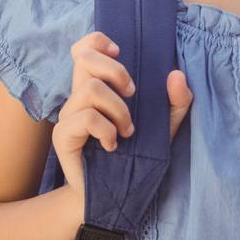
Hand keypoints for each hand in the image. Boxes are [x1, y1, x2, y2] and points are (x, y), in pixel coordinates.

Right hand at [52, 32, 192, 203]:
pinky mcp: (63, 137)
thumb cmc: (136, 159)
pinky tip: (113, 146)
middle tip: (133, 93)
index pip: (83, 49)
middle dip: (115, 71)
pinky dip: (106, 130)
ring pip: (90, 89)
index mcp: (97, 88)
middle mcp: (78, 97)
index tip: (119, 53)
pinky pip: (86, 118)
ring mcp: (68, 116)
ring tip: (128, 131)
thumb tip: (176, 75)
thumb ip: (176, 102)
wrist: (114, 197)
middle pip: (84, 59)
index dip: (96, 42)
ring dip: (118, 109)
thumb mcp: (165, 128)